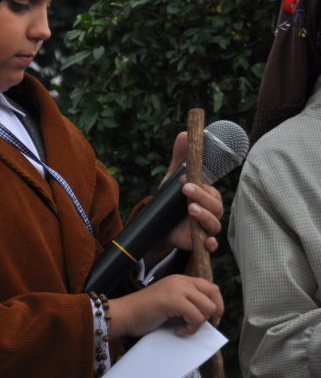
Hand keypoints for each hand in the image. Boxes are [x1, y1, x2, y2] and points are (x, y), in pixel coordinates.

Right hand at [108, 274, 222, 338]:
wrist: (124, 314)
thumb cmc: (145, 313)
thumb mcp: (171, 303)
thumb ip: (188, 303)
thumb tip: (210, 317)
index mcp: (180, 280)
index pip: (211, 287)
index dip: (216, 305)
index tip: (209, 320)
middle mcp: (180, 280)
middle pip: (213, 295)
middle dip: (214, 313)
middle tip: (203, 325)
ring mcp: (176, 288)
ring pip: (208, 307)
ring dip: (199, 323)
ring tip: (183, 327)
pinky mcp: (173, 300)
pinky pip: (197, 317)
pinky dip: (191, 329)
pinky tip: (177, 330)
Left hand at [146, 132, 223, 261]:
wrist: (160, 228)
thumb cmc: (172, 201)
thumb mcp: (172, 179)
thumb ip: (180, 159)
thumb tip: (184, 133)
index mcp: (206, 194)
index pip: (211, 188)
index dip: (202, 185)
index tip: (187, 179)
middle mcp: (210, 211)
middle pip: (215, 204)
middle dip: (202, 197)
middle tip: (186, 190)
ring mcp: (206, 227)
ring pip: (214, 223)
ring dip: (205, 217)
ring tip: (191, 210)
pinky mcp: (200, 242)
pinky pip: (211, 244)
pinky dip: (210, 244)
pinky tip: (206, 242)